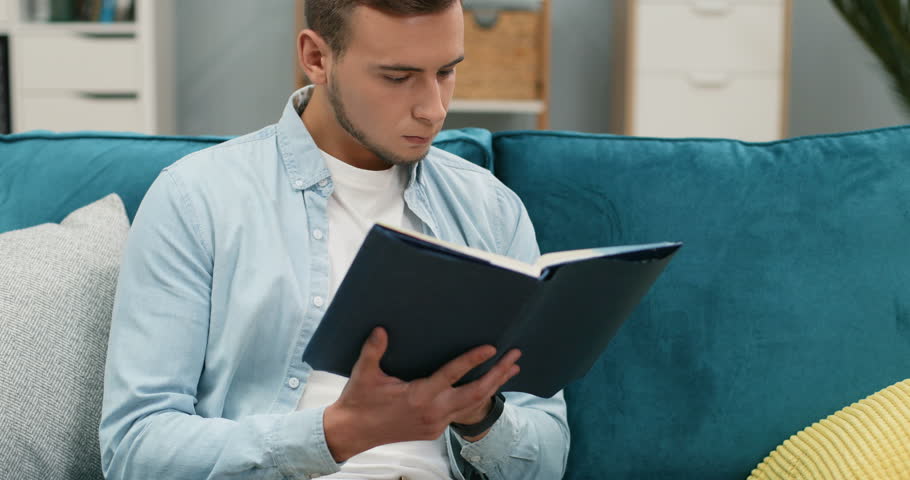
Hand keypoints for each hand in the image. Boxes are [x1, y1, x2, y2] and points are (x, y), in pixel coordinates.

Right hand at [323, 327, 520, 461]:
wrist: (352, 433)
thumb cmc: (359, 401)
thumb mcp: (364, 374)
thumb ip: (374, 350)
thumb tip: (381, 329)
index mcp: (419, 395)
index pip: (453, 374)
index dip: (473, 360)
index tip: (492, 348)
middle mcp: (433, 411)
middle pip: (476, 392)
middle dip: (498, 374)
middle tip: (515, 357)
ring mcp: (435, 423)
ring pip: (472, 404)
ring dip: (493, 386)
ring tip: (511, 370)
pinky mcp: (434, 430)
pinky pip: (461, 413)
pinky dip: (477, 399)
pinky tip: (486, 387)